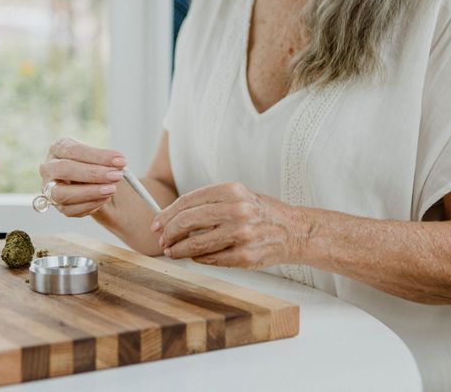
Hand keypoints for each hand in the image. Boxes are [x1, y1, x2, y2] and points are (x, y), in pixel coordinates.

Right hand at [38, 137, 125, 216]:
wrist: (91, 182)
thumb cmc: (93, 164)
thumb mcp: (98, 157)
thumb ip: (105, 161)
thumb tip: (119, 165)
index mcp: (58, 148)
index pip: (75, 150)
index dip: (98, 156)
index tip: (120, 161)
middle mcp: (49, 168)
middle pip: (64, 169)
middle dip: (93, 173)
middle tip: (116, 175)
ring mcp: (49, 188)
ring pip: (62, 193)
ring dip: (90, 192)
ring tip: (112, 190)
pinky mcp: (57, 206)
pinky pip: (70, 209)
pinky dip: (89, 205)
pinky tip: (105, 199)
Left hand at [150, 182, 306, 267]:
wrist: (294, 231)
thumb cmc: (261, 212)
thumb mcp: (238, 196)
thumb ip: (209, 203)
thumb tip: (173, 216)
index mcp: (232, 191)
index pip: (188, 202)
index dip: (167, 214)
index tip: (157, 224)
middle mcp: (237, 210)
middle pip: (187, 222)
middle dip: (168, 233)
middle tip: (162, 240)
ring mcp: (242, 235)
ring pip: (195, 244)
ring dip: (178, 250)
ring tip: (172, 251)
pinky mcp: (245, 256)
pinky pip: (211, 259)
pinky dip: (198, 259)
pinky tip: (195, 256)